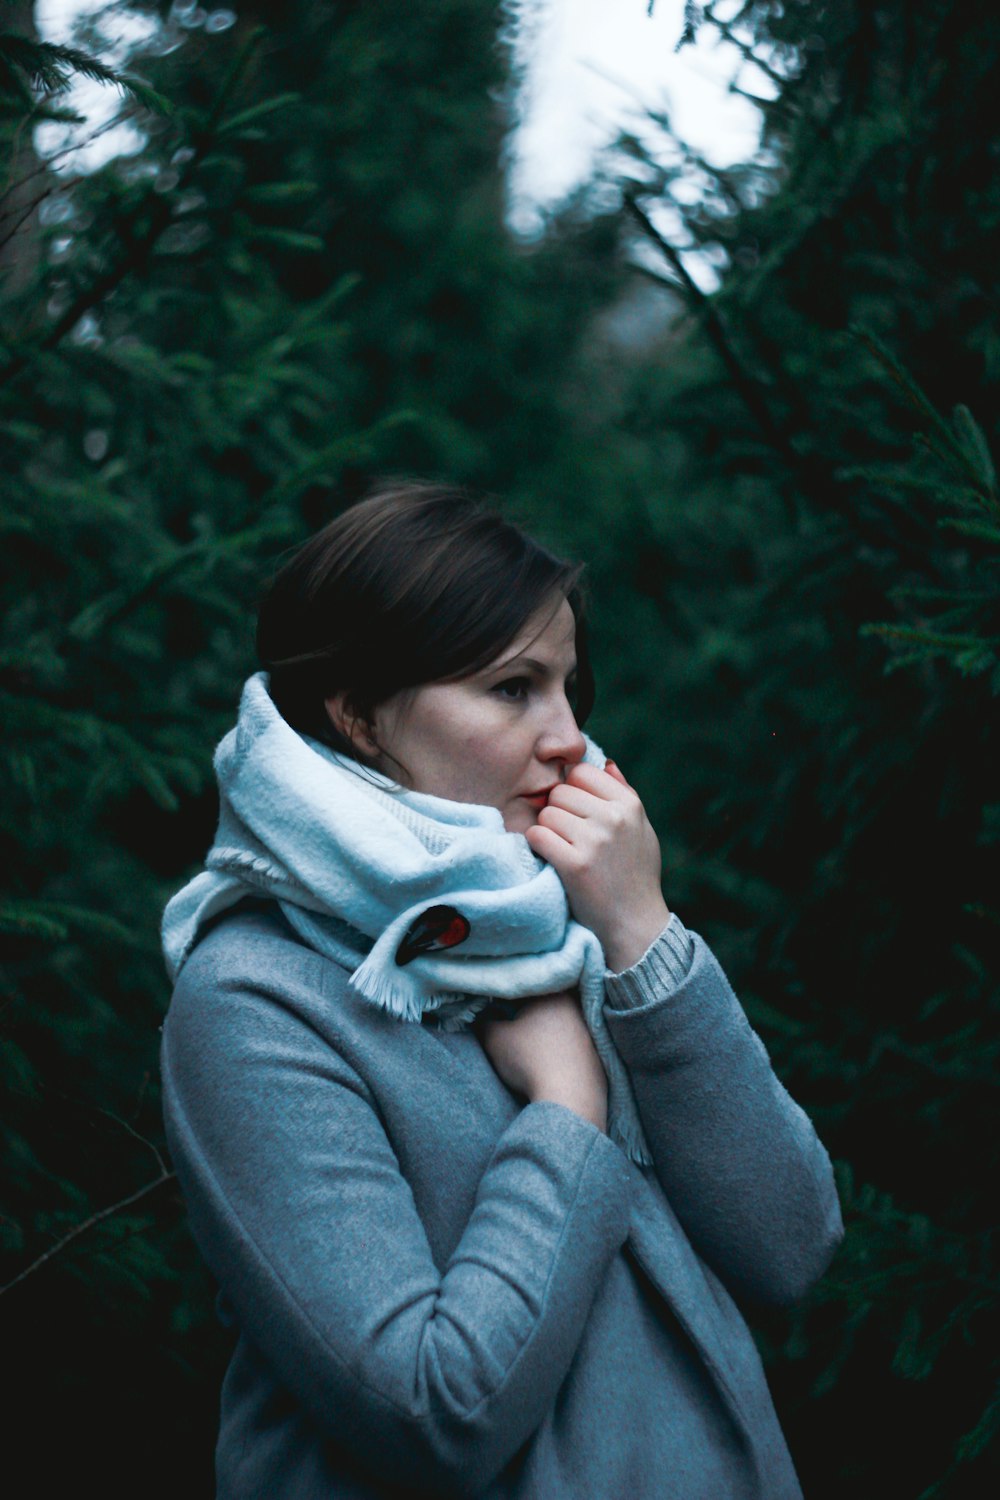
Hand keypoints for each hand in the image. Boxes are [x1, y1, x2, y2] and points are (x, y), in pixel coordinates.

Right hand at [474, 989, 607, 1132]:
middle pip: (547, 1006)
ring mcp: (593, 1032)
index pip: (528, 988)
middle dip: (531, 1015)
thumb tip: (480, 1018)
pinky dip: (564, 1053)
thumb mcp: (495, 1039)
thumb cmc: (529, 1061)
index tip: (499, 1010)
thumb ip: (483, 1023)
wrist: (569, 1098)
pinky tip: (552, 1066)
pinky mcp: (601, 1056)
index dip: (510, 999)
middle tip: (514, 1027)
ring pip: (563, 1027)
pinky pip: (576, 1048)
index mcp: (553, 994)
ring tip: (533, 1050)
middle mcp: (577, 1007)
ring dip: (549, 1034)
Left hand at [524, 759, 670, 972]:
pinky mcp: (574, 864)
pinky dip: (538, 846)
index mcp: (629, 805)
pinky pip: (537, 836)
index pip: (582, 772)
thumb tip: (605, 763)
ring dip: (547, 831)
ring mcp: (594, 841)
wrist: (635, 924)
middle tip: (567, 836)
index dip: (573, 790)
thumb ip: (624, 794)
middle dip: (558, 811)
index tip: (575, 811)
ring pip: (546, 814)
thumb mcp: (642, 831)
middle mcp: (613, 818)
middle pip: (560, 792)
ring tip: (562, 849)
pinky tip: (551, 858)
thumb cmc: (636, 876)